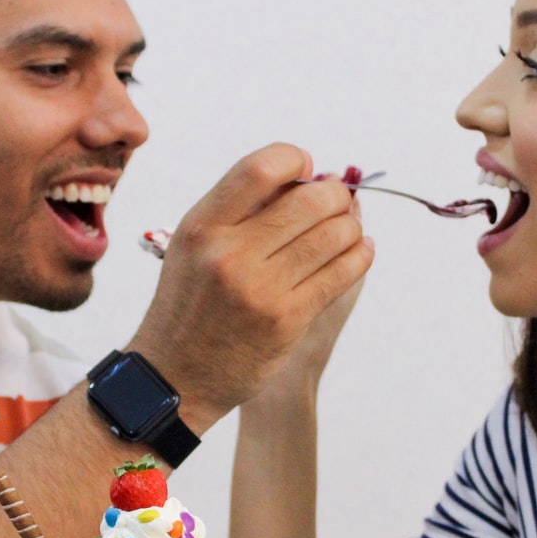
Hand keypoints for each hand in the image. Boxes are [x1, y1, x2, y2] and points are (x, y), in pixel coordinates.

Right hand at [129, 144, 373, 430]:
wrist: (175, 377)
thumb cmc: (189, 305)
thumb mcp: (195, 246)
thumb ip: (241, 209)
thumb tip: (311, 177)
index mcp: (203, 226)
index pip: (261, 168)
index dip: (296, 160)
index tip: (306, 171)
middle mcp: (229, 253)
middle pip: (310, 200)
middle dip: (336, 195)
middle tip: (339, 200)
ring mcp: (260, 289)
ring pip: (334, 235)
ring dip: (351, 227)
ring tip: (348, 229)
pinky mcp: (287, 320)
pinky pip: (342, 274)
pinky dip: (360, 256)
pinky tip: (359, 251)